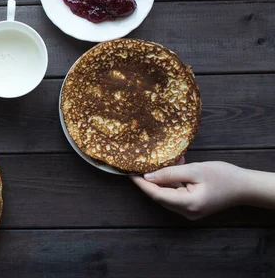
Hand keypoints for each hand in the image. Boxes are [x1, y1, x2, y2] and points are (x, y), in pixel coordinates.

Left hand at [130, 158, 246, 219]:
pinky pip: (177, 193)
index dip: (141, 184)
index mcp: (188, 204)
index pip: (157, 195)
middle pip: (160, 196)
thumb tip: (148, 177)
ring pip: (168, 194)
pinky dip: (172, 180)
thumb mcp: (195, 170)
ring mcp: (190, 210)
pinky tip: (174, 165)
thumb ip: (170, 173)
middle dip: (148, 181)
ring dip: (161, 179)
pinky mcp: (193, 205)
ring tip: (156, 162)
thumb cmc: (223, 176)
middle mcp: (187, 211)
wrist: (246, 187)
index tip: (129, 173)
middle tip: (137, 166)